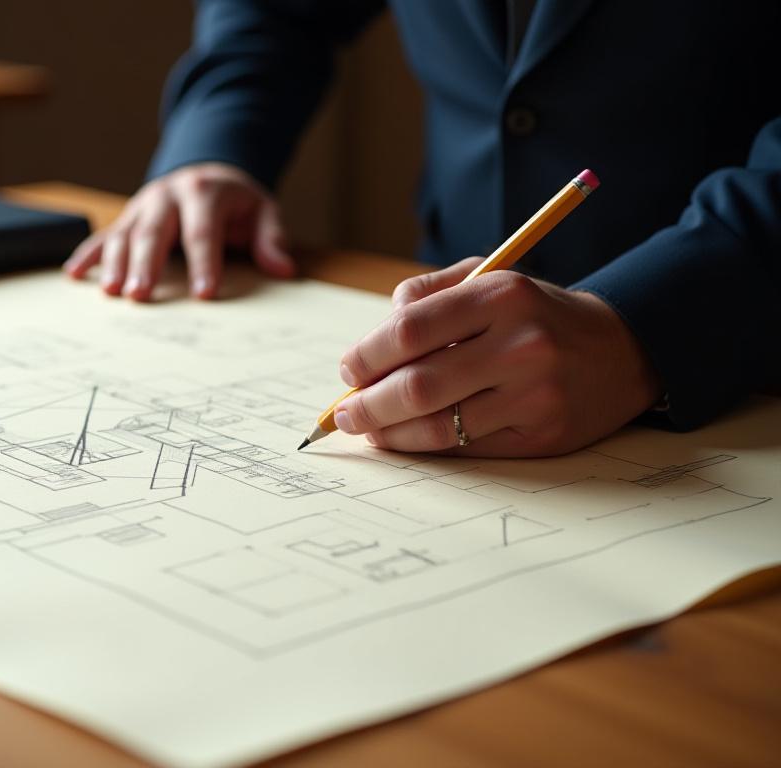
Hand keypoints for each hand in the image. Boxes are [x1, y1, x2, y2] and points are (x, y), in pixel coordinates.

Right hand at [62, 162, 295, 300]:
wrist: (206, 173)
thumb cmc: (235, 202)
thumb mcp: (262, 212)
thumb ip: (272, 238)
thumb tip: (283, 269)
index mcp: (203, 192)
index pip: (202, 231)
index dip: (204, 263)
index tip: (204, 293)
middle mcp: (167, 195)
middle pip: (154, 232)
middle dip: (147, 265)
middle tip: (141, 296)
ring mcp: (142, 206)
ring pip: (125, 234)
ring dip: (115, 264)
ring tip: (112, 292)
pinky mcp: (127, 217)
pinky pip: (104, 235)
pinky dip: (88, 255)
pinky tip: (75, 275)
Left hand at [334, 257, 662, 456]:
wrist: (624, 349)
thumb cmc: (535, 313)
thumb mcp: (490, 279)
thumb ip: (428, 294)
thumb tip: (375, 336)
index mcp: (501, 295)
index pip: (409, 331)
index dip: (366, 356)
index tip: (348, 370)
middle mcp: (520, 344)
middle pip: (417, 384)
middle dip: (368, 404)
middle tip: (344, 413)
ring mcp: (534, 394)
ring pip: (439, 425)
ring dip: (390, 433)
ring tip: (368, 430)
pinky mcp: (543, 434)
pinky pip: (467, 447)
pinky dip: (427, 446)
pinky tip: (406, 440)